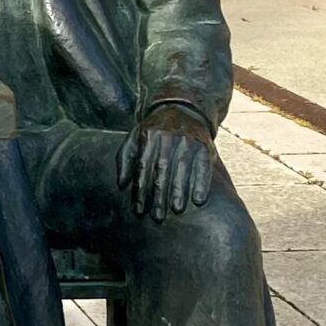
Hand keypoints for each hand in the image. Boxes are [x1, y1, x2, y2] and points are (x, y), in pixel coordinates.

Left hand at [119, 103, 213, 221]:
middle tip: (157, 216)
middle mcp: (168, 137)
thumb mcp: (135, 138)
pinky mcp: (204, 145)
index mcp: (149, 136)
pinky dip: (202, 183)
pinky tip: (198, 200)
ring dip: (179, 191)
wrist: (183, 109)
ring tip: (176, 209)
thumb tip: (121, 185)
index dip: (139, 189)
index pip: (142, 166)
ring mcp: (188, 140)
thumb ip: (126, 159)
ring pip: (182, 168)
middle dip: (159, 194)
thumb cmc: (155, 131)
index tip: (138, 210)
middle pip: (162, 169)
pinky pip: (204, 166)